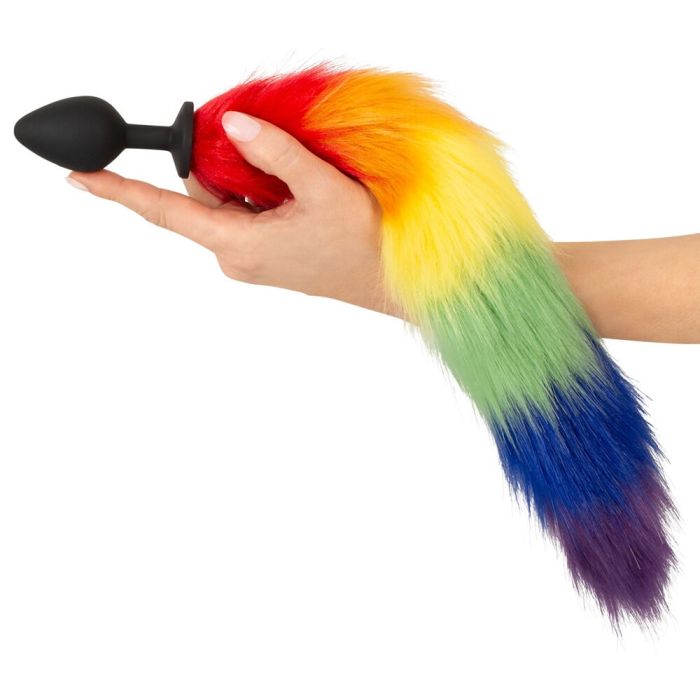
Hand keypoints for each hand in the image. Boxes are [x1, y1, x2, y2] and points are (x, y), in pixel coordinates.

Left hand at [66, 112, 402, 317]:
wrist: (388, 283)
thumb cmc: (362, 244)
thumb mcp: (321, 189)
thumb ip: (274, 154)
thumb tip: (232, 127)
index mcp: (239, 245)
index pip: (166, 213)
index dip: (121, 192)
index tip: (81, 177)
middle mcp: (235, 257)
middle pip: (201, 198)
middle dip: (217, 162)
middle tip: (255, 139)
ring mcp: (249, 260)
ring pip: (224, 205)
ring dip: (244, 177)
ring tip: (291, 176)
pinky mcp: (263, 258)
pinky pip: (242, 216)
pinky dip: (255, 193)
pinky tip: (290, 192)